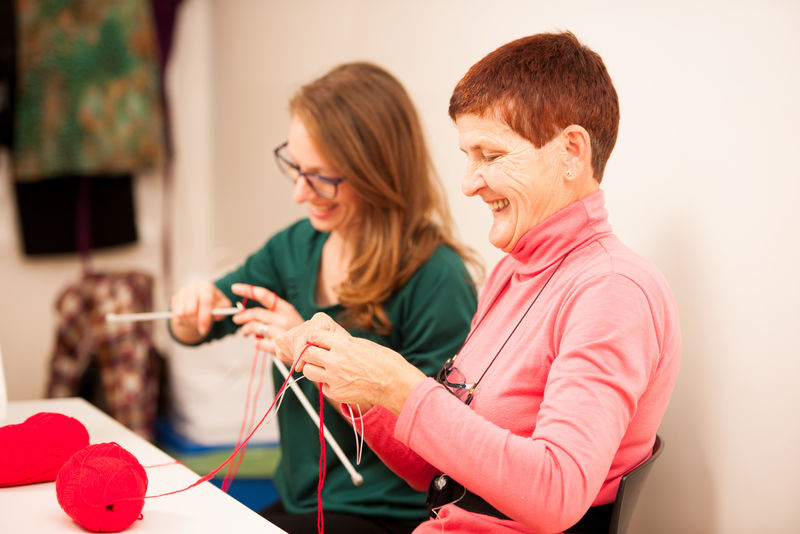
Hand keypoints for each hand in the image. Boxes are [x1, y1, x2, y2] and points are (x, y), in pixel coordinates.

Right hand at [170, 280, 231, 342]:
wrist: (202, 300)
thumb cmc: (215, 304)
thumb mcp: (223, 306)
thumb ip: (224, 310)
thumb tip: (216, 316)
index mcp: (207, 286)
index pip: (205, 302)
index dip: (204, 318)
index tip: (204, 330)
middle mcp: (193, 286)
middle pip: (191, 310)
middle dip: (196, 322)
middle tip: (201, 327)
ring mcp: (182, 291)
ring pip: (182, 314)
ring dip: (189, 322)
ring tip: (197, 321)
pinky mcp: (175, 298)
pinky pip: (176, 315)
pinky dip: (182, 321)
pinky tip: (189, 318)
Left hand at [231, 283, 303, 356]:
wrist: (313, 348)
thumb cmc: (297, 333)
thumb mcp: (287, 318)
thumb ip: (268, 313)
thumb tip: (244, 311)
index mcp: (286, 309)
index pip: (264, 295)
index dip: (248, 290)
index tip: (235, 288)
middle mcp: (284, 319)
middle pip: (256, 313)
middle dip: (242, 316)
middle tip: (237, 319)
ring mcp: (282, 333)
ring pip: (255, 327)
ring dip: (246, 330)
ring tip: (246, 333)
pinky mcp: (279, 347)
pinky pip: (259, 343)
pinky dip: (256, 343)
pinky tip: (259, 343)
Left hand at [276, 313, 425, 414]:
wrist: (394, 384)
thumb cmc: (384, 361)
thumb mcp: (361, 344)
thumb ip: (341, 343)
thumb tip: (326, 343)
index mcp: (342, 343)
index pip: (313, 336)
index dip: (313, 339)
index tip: (316, 342)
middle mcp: (334, 360)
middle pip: (307, 354)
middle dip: (311, 354)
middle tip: (319, 357)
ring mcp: (333, 378)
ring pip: (308, 371)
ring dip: (314, 369)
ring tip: (326, 370)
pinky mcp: (335, 393)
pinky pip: (322, 387)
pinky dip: (328, 384)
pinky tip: (340, 382)